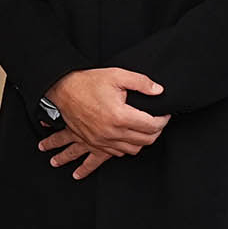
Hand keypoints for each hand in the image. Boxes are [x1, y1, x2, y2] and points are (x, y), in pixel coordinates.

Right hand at [44, 68, 169, 159]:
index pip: (152, 126)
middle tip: (158, 121)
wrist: (63, 91)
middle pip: (146, 141)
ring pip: (133, 150)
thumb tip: (159, 90)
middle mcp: (111, 132)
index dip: (163, 120)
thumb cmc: (88, 82)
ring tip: (145, 130)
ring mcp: (102, 140)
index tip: (165, 113)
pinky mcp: (94, 143)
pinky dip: (126, 147)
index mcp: (120, 116)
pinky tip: (128, 137)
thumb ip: (141, 82)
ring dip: (142, 141)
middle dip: (156, 131)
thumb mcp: (117, 75)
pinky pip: (116, 153)